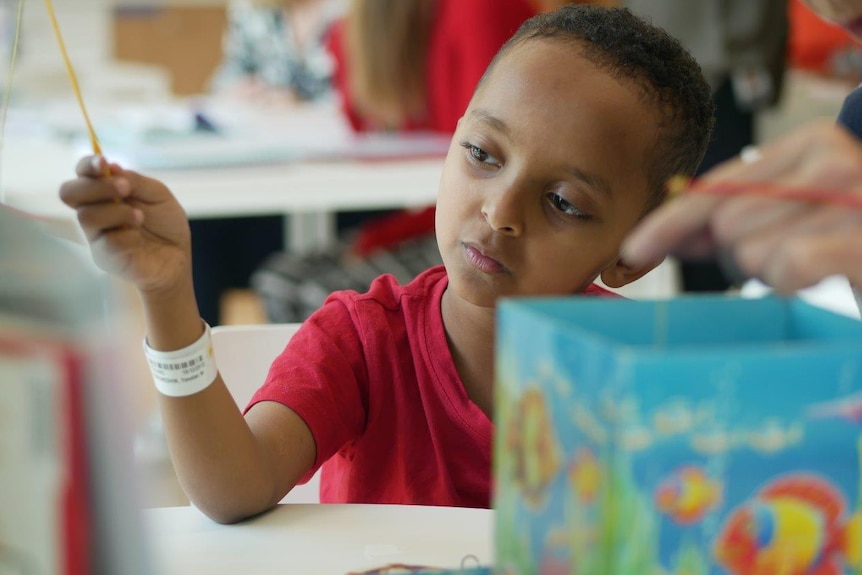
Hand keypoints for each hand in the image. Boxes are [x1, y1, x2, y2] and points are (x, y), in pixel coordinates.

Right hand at [59, 155, 192, 294]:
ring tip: (139, 217)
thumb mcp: (158, 195)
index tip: (102, 162)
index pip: (84, 174)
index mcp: (106, 192)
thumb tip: (111, 167)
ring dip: (116, 211)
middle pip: (70, 193)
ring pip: (86, 216)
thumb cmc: (166, 225)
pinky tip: (139, 239)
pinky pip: (106, 240)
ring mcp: (96, 234)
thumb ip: (136, 181)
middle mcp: (96, 210)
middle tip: (125, 188)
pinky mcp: (103, 255)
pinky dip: (127, 235)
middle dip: (97, 186)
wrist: (177, 257)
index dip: (87, 165)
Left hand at [622, 121, 861, 291]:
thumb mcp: (793, 216)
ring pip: (752, 251)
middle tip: (786, 259)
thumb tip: (663, 234)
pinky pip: (787, 266)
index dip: (669, 222)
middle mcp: (833, 160)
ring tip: (811, 266)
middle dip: (740, 256)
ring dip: (771, 273)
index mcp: (811, 144)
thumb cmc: (852, 240)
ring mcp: (853, 197)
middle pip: (727, 223)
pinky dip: (793, 282)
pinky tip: (819, 277)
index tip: (632, 252)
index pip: (716, 185)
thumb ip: (731, 218)